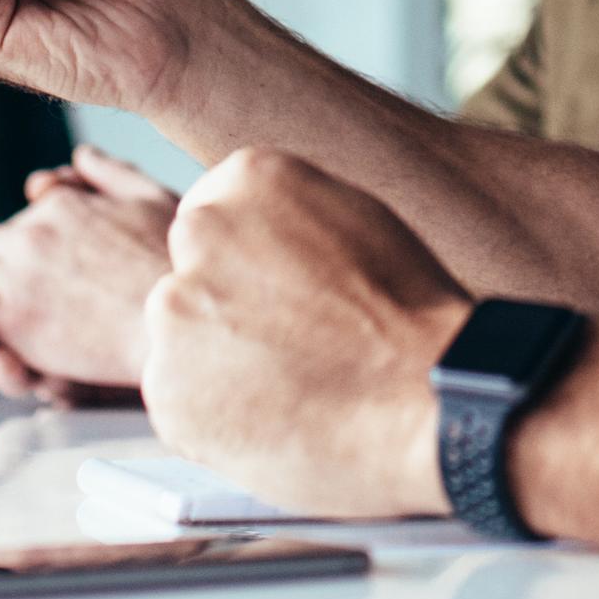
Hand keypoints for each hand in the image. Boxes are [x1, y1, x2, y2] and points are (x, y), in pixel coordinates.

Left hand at [0, 146, 177, 398]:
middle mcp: (35, 231)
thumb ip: (113, 174)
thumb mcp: (155, 200)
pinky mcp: (10, 311)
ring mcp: (19, 270)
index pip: (21, 218)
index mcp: (66, 205)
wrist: (182, 320)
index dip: (7, 240)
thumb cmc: (179, 268)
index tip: (3, 254)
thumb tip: (80, 154)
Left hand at [140, 149, 464, 518]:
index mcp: (249, 178)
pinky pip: (179, 402)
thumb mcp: (357, 221)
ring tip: (290, 388)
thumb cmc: (414, 319)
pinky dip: (214, 419)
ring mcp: (177, 311)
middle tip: (287, 347)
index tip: (283, 296)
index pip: (216, 217)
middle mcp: (201, 233)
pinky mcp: (167, 388)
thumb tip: (262, 243)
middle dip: (225, 311)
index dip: (251, 268)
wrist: (430, 398)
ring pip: (181, 340)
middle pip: (191, 275)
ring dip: (216, 365)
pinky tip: (273, 419)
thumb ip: (291, 221)